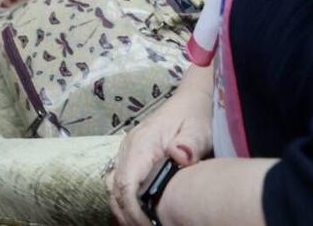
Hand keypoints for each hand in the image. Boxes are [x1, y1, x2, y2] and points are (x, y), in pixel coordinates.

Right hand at [109, 72, 213, 225]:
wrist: (191, 100)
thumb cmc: (196, 116)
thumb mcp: (199, 129)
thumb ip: (189, 143)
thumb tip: (180, 156)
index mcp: (142, 144)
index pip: (126, 183)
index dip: (133, 210)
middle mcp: (128, 147)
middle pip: (115, 188)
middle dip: (126, 214)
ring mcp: (127, 150)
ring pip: (113, 184)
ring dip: (122, 207)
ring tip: (140, 224)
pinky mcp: (132, 154)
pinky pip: (119, 179)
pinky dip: (124, 198)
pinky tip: (137, 211)